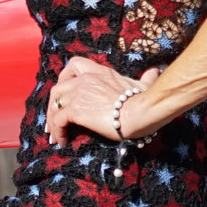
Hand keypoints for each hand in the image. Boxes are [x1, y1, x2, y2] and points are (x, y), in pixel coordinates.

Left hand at [46, 57, 160, 145]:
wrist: (140, 111)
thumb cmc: (144, 100)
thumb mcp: (142, 85)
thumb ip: (146, 78)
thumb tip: (154, 71)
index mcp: (99, 71)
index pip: (74, 65)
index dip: (65, 78)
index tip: (66, 92)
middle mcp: (85, 79)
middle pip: (58, 87)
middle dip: (53, 104)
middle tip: (54, 119)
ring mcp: (79, 94)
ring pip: (54, 104)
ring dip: (51, 120)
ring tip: (55, 135)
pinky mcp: (76, 111)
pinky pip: (58, 120)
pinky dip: (57, 131)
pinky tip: (62, 141)